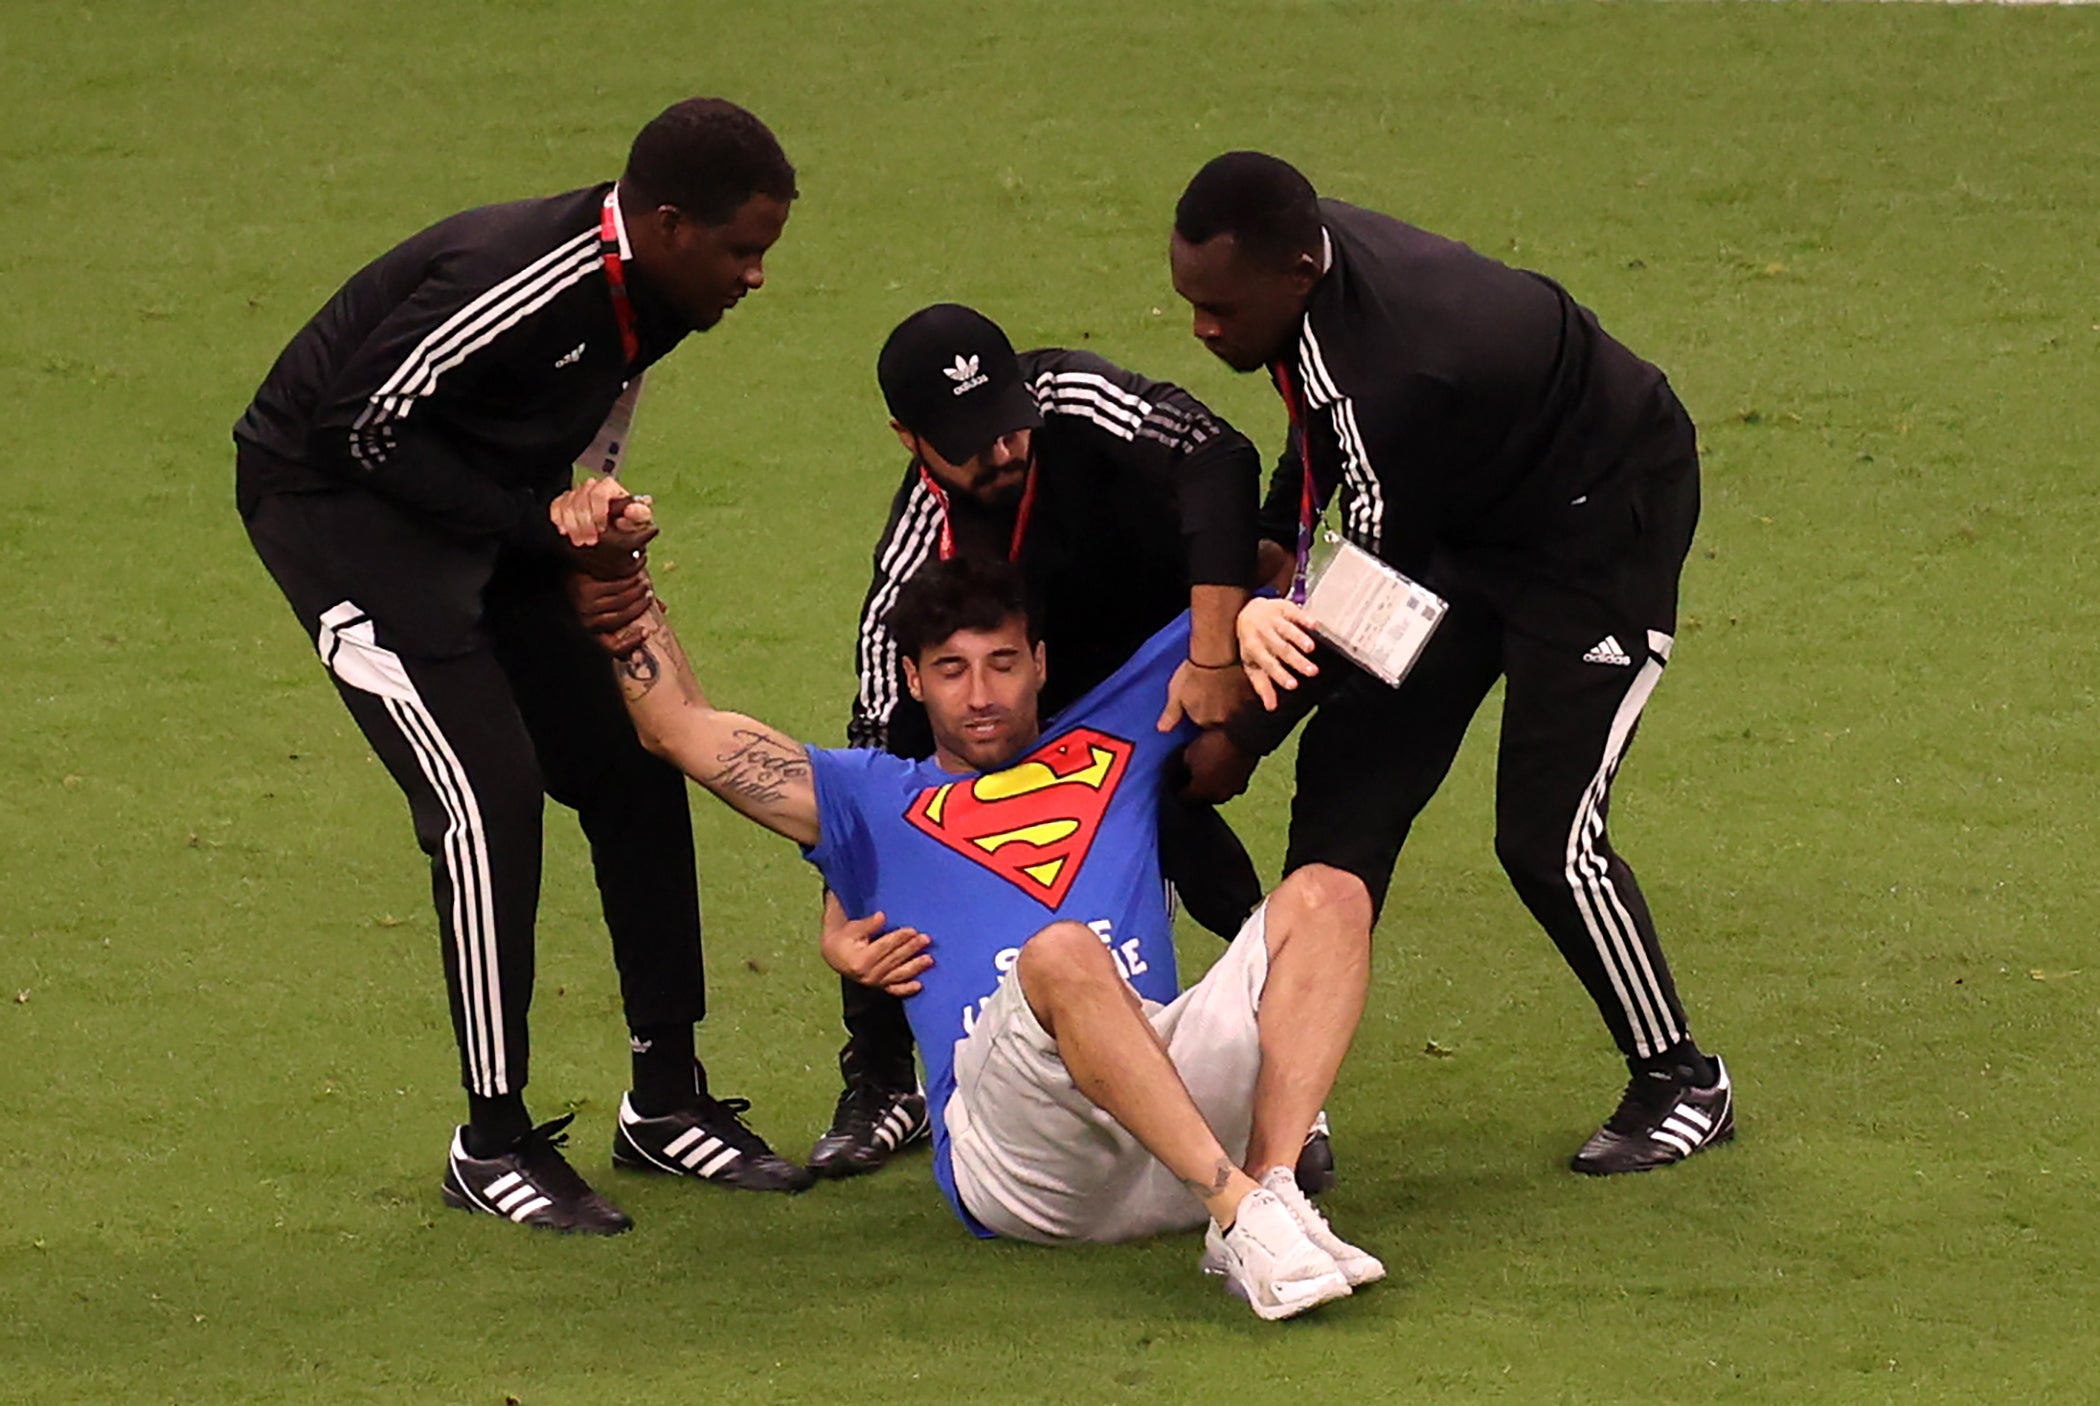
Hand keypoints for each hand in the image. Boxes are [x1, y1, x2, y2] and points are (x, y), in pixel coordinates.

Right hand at [550, 477, 657, 579]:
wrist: (616, 532)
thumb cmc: (627, 524)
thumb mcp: (638, 522)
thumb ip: (640, 514)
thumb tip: (634, 509)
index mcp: (610, 488)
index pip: (599, 494)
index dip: (598, 513)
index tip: (601, 529)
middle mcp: (592, 487)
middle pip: (580, 500)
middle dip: (585, 524)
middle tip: (590, 540)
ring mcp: (577, 494)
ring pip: (567, 505)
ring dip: (573, 526)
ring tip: (581, 541)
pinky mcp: (564, 502)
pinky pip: (556, 507)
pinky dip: (559, 520)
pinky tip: (566, 531)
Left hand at [566, 569, 656, 652]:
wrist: (571, 566)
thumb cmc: (597, 587)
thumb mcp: (613, 602)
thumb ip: (636, 607)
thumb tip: (663, 609)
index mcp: (593, 632)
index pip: (613, 648)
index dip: (632, 643)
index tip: (647, 632)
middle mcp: (587, 621)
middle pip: (622, 617)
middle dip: (640, 605)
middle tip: (650, 593)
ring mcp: (584, 605)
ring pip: (621, 601)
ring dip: (637, 591)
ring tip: (644, 582)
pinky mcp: (585, 588)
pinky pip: (616, 587)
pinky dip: (629, 580)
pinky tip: (635, 573)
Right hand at [822, 909, 932, 997]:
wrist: (835, 956)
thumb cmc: (845, 938)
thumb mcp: (852, 929)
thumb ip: (868, 924)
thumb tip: (882, 916)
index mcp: (860, 960)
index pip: (884, 947)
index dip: (899, 938)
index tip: (913, 930)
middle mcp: (868, 974)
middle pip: (894, 959)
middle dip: (911, 949)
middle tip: (926, 939)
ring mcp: (874, 983)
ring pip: (898, 975)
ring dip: (915, 967)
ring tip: (929, 959)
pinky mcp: (879, 987)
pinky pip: (895, 990)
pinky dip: (907, 989)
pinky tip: (919, 985)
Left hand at [1156, 658, 1252, 731]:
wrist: (1214, 654)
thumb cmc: (1192, 673)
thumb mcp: (1176, 694)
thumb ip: (1171, 715)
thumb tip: (1162, 730)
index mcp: (1204, 721)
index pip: (1205, 726)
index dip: (1204, 714)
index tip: (1203, 702)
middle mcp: (1223, 720)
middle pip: (1221, 722)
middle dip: (1218, 713)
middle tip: (1215, 695)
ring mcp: (1238, 709)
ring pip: (1235, 714)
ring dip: (1231, 707)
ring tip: (1226, 692)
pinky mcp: (1250, 696)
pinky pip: (1247, 703)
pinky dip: (1242, 698)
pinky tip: (1237, 688)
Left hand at [1179, 728, 1257, 802]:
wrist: (1242, 737)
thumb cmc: (1212, 745)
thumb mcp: (1189, 753)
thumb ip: (1184, 766)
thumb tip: (1184, 769)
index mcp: (1200, 792)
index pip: (1184, 798)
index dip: (1179, 789)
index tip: (1177, 781)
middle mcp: (1217, 797)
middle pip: (1202, 797)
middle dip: (1197, 788)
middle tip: (1193, 774)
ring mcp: (1233, 790)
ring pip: (1218, 791)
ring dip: (1213, 783)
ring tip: (1210, 768)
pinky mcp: (1245, 781)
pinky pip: (1230, 783)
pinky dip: (1226, 778)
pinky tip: (1223, 765)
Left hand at [1237, 596, 1319, 710]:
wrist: (1248, 610)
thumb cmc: (1253, 642)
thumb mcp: (1253, 664)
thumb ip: (1263, 685)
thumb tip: (1271, 707)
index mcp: (1253, 648)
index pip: (1267, 664)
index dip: (1280, 675)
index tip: (1293, 685)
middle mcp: (1262, 633)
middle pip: (1280, 648)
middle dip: (1296, 661)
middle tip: (1312, 672)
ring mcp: (1273, 619)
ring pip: (1287, 630)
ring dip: (1299, 638)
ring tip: (1311, 649)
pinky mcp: (1283, 607)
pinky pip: (1294, 612)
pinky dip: (1304, 618)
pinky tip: (1314, 625)